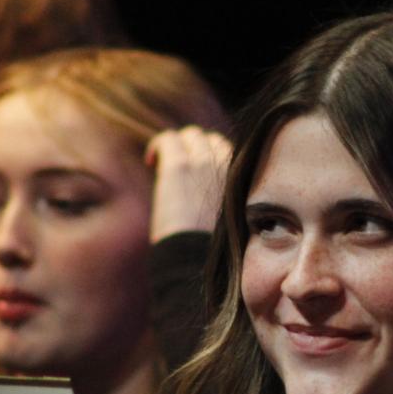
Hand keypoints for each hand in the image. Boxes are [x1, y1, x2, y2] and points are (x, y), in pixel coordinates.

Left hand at [145, 126, 233, 242]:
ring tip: (162, 165)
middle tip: (179, 169)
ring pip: (192, 135)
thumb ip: (227, 205)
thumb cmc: (212, 252)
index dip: (210, 158)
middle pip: (212, 140)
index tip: (197, 175)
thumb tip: (214, 205)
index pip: (229, 153)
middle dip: (194, 148)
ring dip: (177, 146)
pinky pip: (168, 140)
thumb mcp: (231, 224)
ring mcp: (203, 163)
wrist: (196, 258)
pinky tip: (150, 161)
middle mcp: (227, 166)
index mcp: (242, 181)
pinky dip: (158, 146)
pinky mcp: (179, 167)